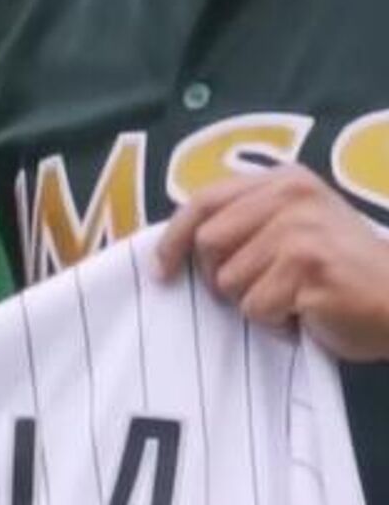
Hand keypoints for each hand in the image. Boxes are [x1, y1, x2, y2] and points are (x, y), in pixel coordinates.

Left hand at [155, 165, 388, 361]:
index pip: (204, 201)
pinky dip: (275, 323)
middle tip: (258, 290)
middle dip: (220, 278)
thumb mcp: (295, 228)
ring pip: (229, 281)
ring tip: (294, 300)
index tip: (162, 269)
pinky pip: (257, 307)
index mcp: (284, 181)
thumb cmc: (341, 272)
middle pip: (208, 244)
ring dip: (255, 303)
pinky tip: (307, 315)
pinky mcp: (308, 269)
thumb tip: (175, 245)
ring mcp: (300, 231)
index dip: (174, 237)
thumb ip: (246, 222)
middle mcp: (291, 197)